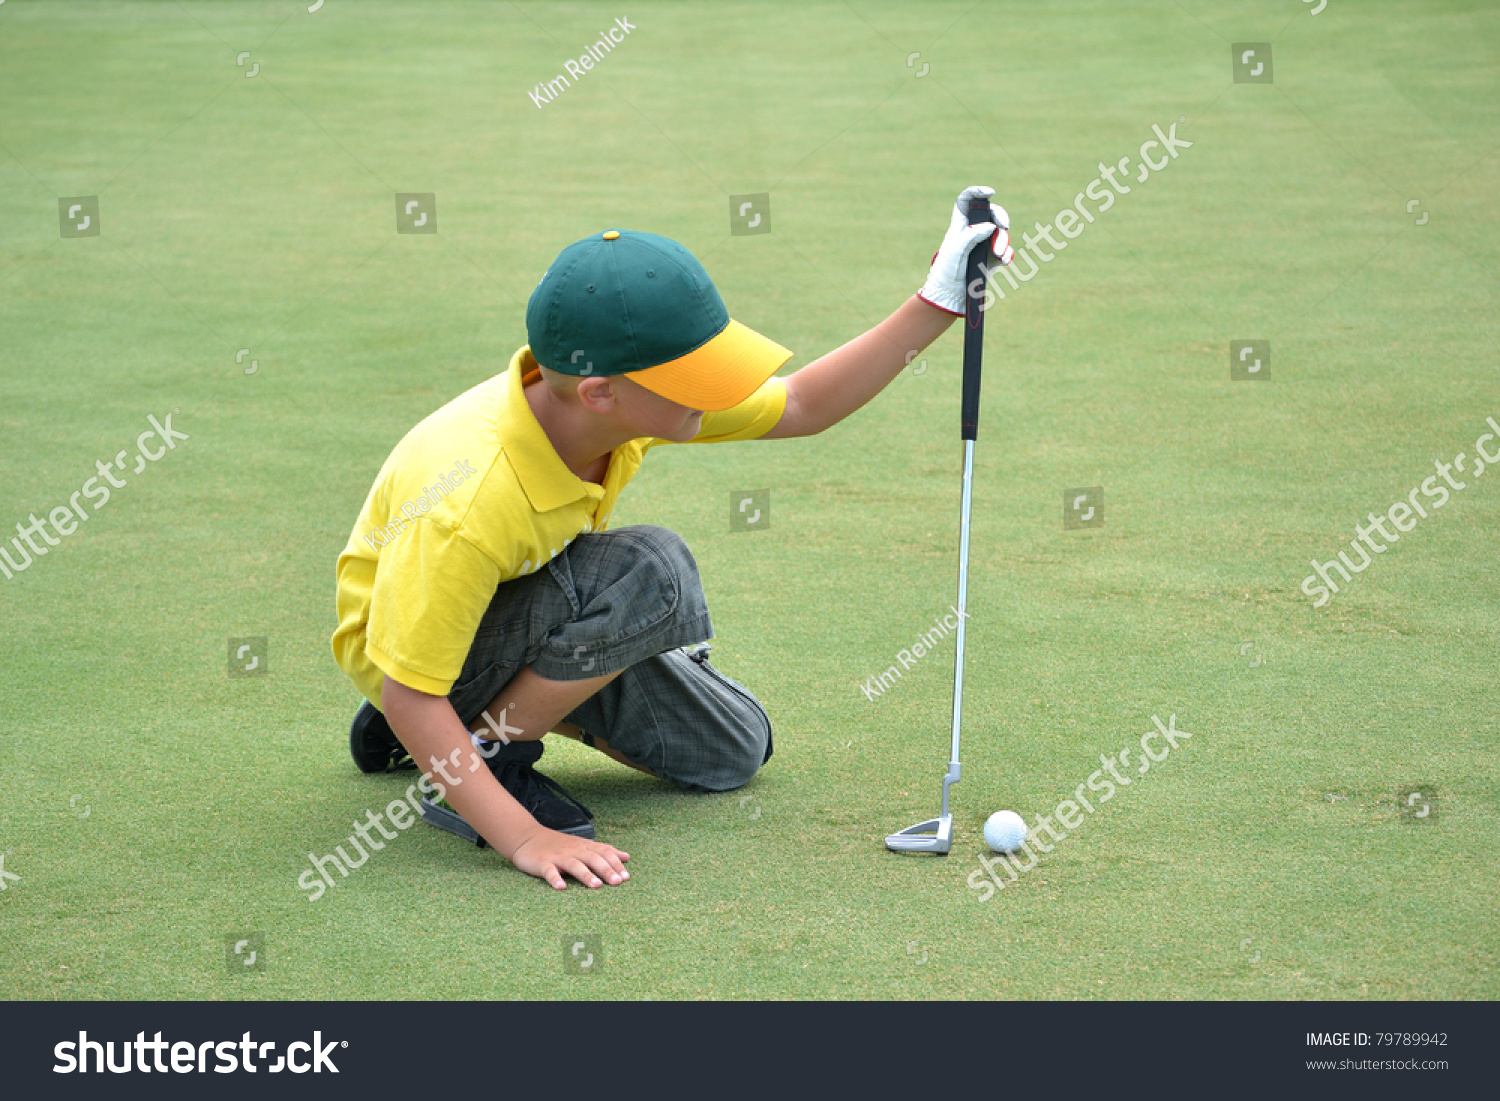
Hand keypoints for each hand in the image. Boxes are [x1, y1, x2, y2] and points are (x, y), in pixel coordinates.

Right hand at [510, 827, 630, 889]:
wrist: (528, 837)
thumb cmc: (559, 845)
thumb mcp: (583, 845)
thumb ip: (604, 851)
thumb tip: (626, 857)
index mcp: (584, 847)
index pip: (603, 853)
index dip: (615, 864)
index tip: (626, 877)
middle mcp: (573, 850)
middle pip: (592, 858)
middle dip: (606, 870)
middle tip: (618, 882)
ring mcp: (558, 857)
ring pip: (574, 865)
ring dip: (586, 875)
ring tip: (597, 885)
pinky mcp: (542, 864)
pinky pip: (549, 872)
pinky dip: (555, 879)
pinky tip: (561, 887)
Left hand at [917, 185, 1013, 315]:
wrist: (951, 295)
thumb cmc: (948, 270)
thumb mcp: (955, 250)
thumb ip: (971, 235)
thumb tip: (990, 226)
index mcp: (960, 224)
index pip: (967, 201)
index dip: (978, 192)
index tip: (990, 193)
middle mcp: (973, 231)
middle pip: (991, 214)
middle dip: (1001, 217)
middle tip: (1004, 225)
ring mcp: (984, 244)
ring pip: (1001, 233)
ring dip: (1003, 241)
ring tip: (998, 255)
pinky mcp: (992, 258)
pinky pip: (1006, 250)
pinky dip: (1007, 254)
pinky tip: (1004, 261)